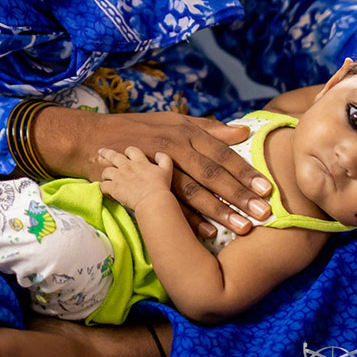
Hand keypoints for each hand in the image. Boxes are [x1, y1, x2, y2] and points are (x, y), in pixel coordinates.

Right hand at [32, 107, 273, 237]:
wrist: (90, 138)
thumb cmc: (137, 129)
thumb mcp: (173, 122)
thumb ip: (208, 129)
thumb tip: (242, 133)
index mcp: (183, 132)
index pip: (220, 153)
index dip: (243, 170)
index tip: (267, 187)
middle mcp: (172, 146)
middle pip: (210, 173)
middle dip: (238, 194)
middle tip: (264, 212)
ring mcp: (155, 166)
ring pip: (191, 190)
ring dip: (218, 211)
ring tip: (242, 228)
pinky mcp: (139, 184)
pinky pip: (166, 205)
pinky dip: (187, 220)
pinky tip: (206, 234)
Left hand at [98, 146, 173, 212]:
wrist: (152, 200)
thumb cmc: (160, 186)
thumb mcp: (166, 169)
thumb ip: (164, 158)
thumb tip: (158, 153)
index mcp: (139, 161)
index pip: (131, 150)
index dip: (127, 152)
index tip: (126, 154)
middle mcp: (127, 166)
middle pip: (113, 156)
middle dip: (106, 153)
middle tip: (100, 151)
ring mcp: (119, 176)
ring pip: (106, 171)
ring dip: (105, 174)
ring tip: (105, 177)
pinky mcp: (114, 188)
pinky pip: (103, 186)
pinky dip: (103, 187)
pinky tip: (105, 190)